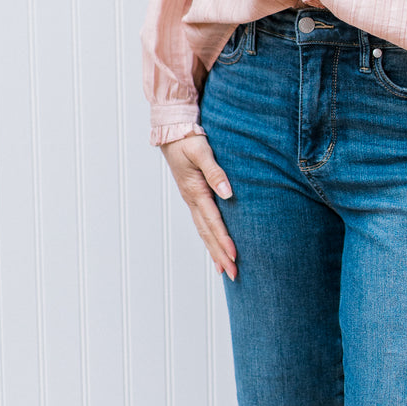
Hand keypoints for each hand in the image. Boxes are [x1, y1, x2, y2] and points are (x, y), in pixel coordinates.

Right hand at [160, 132, 237, 279]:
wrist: (171, 131)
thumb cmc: (187, 138)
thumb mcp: (201, 150)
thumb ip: (215, 171)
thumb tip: (228, 193)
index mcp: (195, 190)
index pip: (213, 221)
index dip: (224, 239)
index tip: (235, 255)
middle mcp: (192, 200)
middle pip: (208, 233)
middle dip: (221, 255)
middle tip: (234, 275)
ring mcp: (191, 200)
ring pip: (204, 232)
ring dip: (215, 251)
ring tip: (225, 270)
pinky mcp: (193, 197)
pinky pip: (202, 223)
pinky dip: (210, 239)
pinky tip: (216, 249)